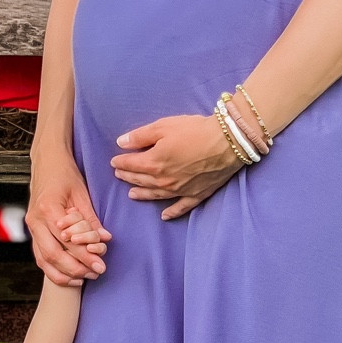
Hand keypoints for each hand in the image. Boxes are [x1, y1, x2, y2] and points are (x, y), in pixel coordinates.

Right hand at [27, 148, 110, 284]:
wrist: (47, 161)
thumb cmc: (64, 174)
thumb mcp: (81, 193)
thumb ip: (91, 219)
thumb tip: (105, 239)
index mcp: (48, 209)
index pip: (68, 240)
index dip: (85, 255)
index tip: (101, 264)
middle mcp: (35, 220)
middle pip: (54, 254)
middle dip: (76, 268)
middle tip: (96, 273)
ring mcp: (31, 227)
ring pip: (44, 260)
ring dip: (64, 273)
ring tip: (85, 278)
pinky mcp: (32, 231)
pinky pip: (40, 257)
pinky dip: (54, 270)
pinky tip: (70, 276)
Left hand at [112, 115, 240, 219]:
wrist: (227, 142)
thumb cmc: (195, 131)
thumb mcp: (163, 126)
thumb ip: (140, 136)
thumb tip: (121, 142)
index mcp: (154, 163)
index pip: (131, 164)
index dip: (120, 162)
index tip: (114, 161)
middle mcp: (164, 181)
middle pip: (141, 180)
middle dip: (128, 177)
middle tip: (119, 175)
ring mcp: (180, 190)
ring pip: (155, 195)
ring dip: (142, 194)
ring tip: (132, 194)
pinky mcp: (196, 195)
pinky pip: (180, 207)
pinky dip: (172, 212)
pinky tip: (164, 216)